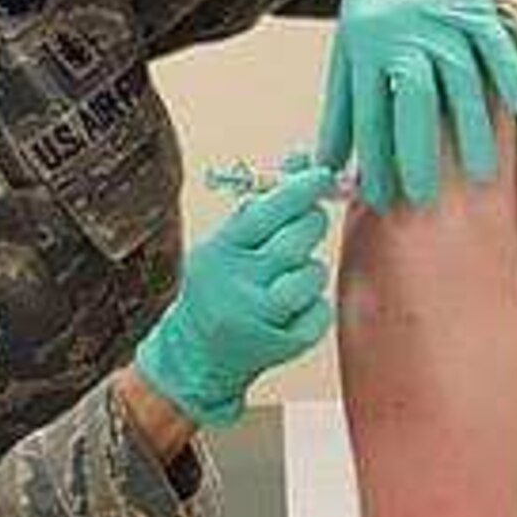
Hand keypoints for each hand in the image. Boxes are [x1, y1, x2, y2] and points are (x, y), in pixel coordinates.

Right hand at [132, 164, 334, 425]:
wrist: (194, 355)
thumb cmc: (217, 288)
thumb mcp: (227, 243)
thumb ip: (263, 205)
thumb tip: (301, 161)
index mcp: (220, 252)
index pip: (265, 213)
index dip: (299, 190)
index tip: (321, 175)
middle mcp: (236, 284)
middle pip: (295, 243)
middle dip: (311, 225)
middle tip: (309, 223)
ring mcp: (258, 317)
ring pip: (311, 276)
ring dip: (311, 270)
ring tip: (292, 275)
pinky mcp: (280, 345)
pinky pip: (319, 312)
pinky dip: (314, 306)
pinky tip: (294, 308)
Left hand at [316, 0, 516, 208]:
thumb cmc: (373, 19)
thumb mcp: (347, 60)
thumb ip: (340, 114)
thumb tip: (326, 166)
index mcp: (366, 50)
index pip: (370, 114)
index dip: (375, 159)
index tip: (384, 198)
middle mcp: (403, 34)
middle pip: (413, 96)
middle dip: (418, 149)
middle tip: (427, 196)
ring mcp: (441, 19)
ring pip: (460, 77)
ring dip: (470, 127)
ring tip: (479, 173)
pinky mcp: (475, 8)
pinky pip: (497, 44)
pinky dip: (509, 75)